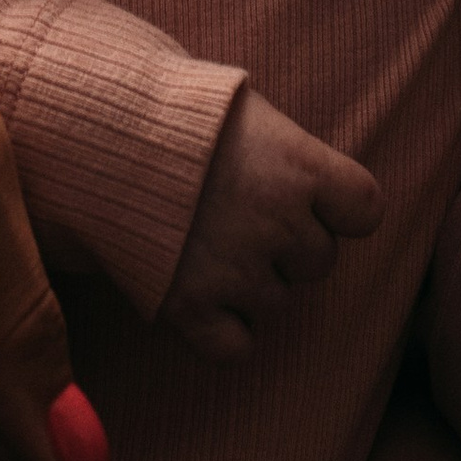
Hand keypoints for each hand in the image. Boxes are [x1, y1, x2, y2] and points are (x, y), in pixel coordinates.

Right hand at [160, 86, 383, 360]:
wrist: (94, 130)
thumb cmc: (173, 111)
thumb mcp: (245, 110)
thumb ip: (285, 152)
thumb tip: (304, 177)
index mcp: (301, 165)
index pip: (365, 210)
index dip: (339, 210)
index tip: (310, 198)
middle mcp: (279, 221)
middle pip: (318, 261)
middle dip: (287, 245)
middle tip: (239, 215)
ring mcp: (237, 269)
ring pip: (276, 303)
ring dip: (251, 284)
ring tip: (206, 242)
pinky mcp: (191, 307)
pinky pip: (235, 349)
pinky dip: (222, 333)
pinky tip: (201, 299)